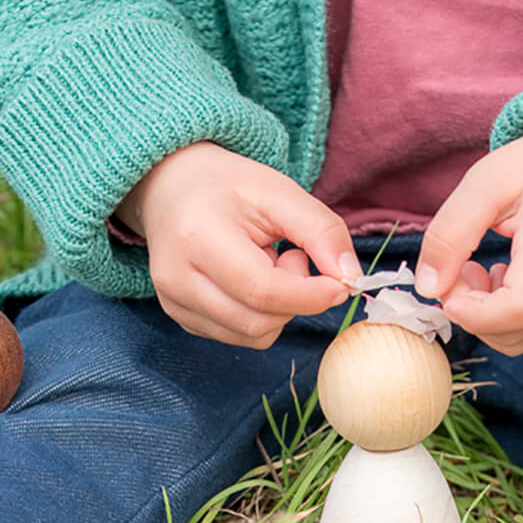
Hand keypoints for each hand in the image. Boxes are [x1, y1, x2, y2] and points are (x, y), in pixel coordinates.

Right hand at [117, 143, 358, 348]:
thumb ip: (322, 231)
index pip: (263, 291)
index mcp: (198, 237)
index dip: (310, 295)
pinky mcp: (181, 317)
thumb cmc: (227, 187)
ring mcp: (174, 303)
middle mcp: (176, 278)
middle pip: (260, 322)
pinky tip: (250, 281)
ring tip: (268, 266)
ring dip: (279, 309)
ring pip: (253, 336)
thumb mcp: (280, 192)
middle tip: (294, 258)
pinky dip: (261, 316)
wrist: (171, 186)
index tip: (339, 282)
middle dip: (296, 299)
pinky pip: (240, 336)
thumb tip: (351, 278)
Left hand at [414, 120, 522, 355]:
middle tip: (461, 272)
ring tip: (481, 275)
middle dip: (474, 315)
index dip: (476, 314)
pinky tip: (503, 281)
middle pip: (519, 332)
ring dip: (488, 320)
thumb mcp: (487, 181)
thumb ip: (451, 233)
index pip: (521, 308)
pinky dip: (507, 319)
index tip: (449, 290)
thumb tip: (430, 288)